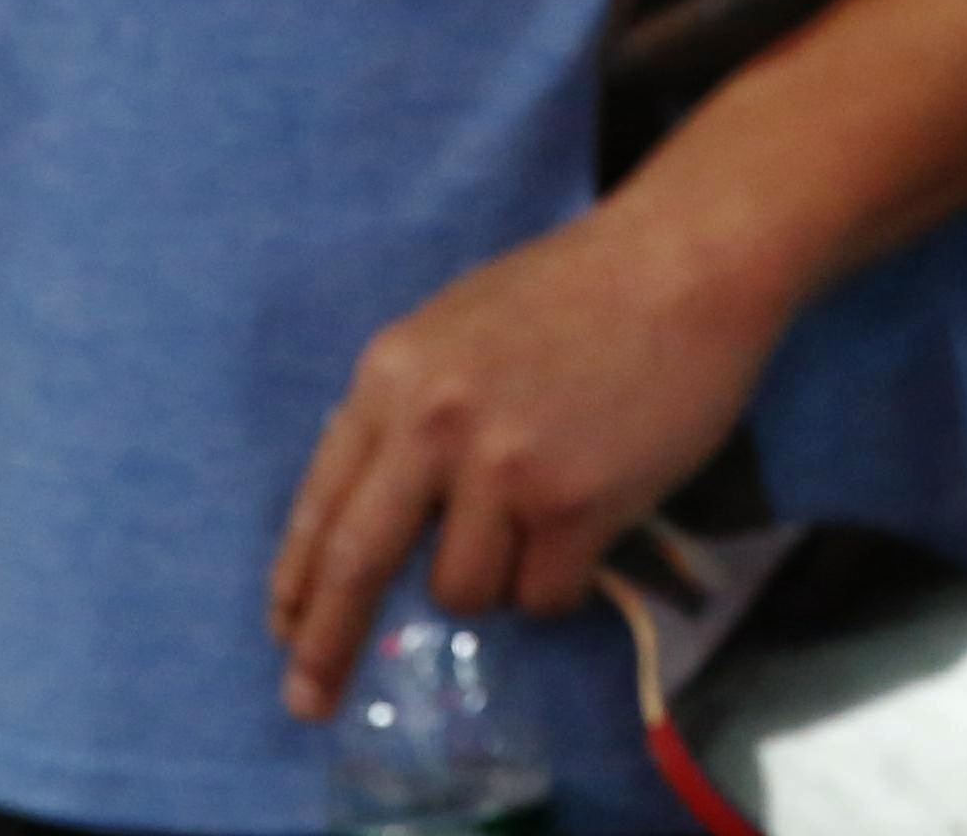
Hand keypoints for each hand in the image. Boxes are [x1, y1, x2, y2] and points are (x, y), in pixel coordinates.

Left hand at [264, 190, 798, 721]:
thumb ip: (410, 411)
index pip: (324, 499)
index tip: (281, 631)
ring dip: (497, 578)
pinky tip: (592, 515)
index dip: (297, 578)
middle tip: (306, 703)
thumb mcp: (457, 329)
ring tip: (545, 509)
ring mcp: (504, 470)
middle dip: (325, 645)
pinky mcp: (575, 507)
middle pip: (358, 564)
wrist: (685, 263)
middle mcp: (433, 424)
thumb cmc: (575, 290)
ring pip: (464, 592)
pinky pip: (542, 596)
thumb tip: (378, 510)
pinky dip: (562, 577)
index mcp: (393, 374)